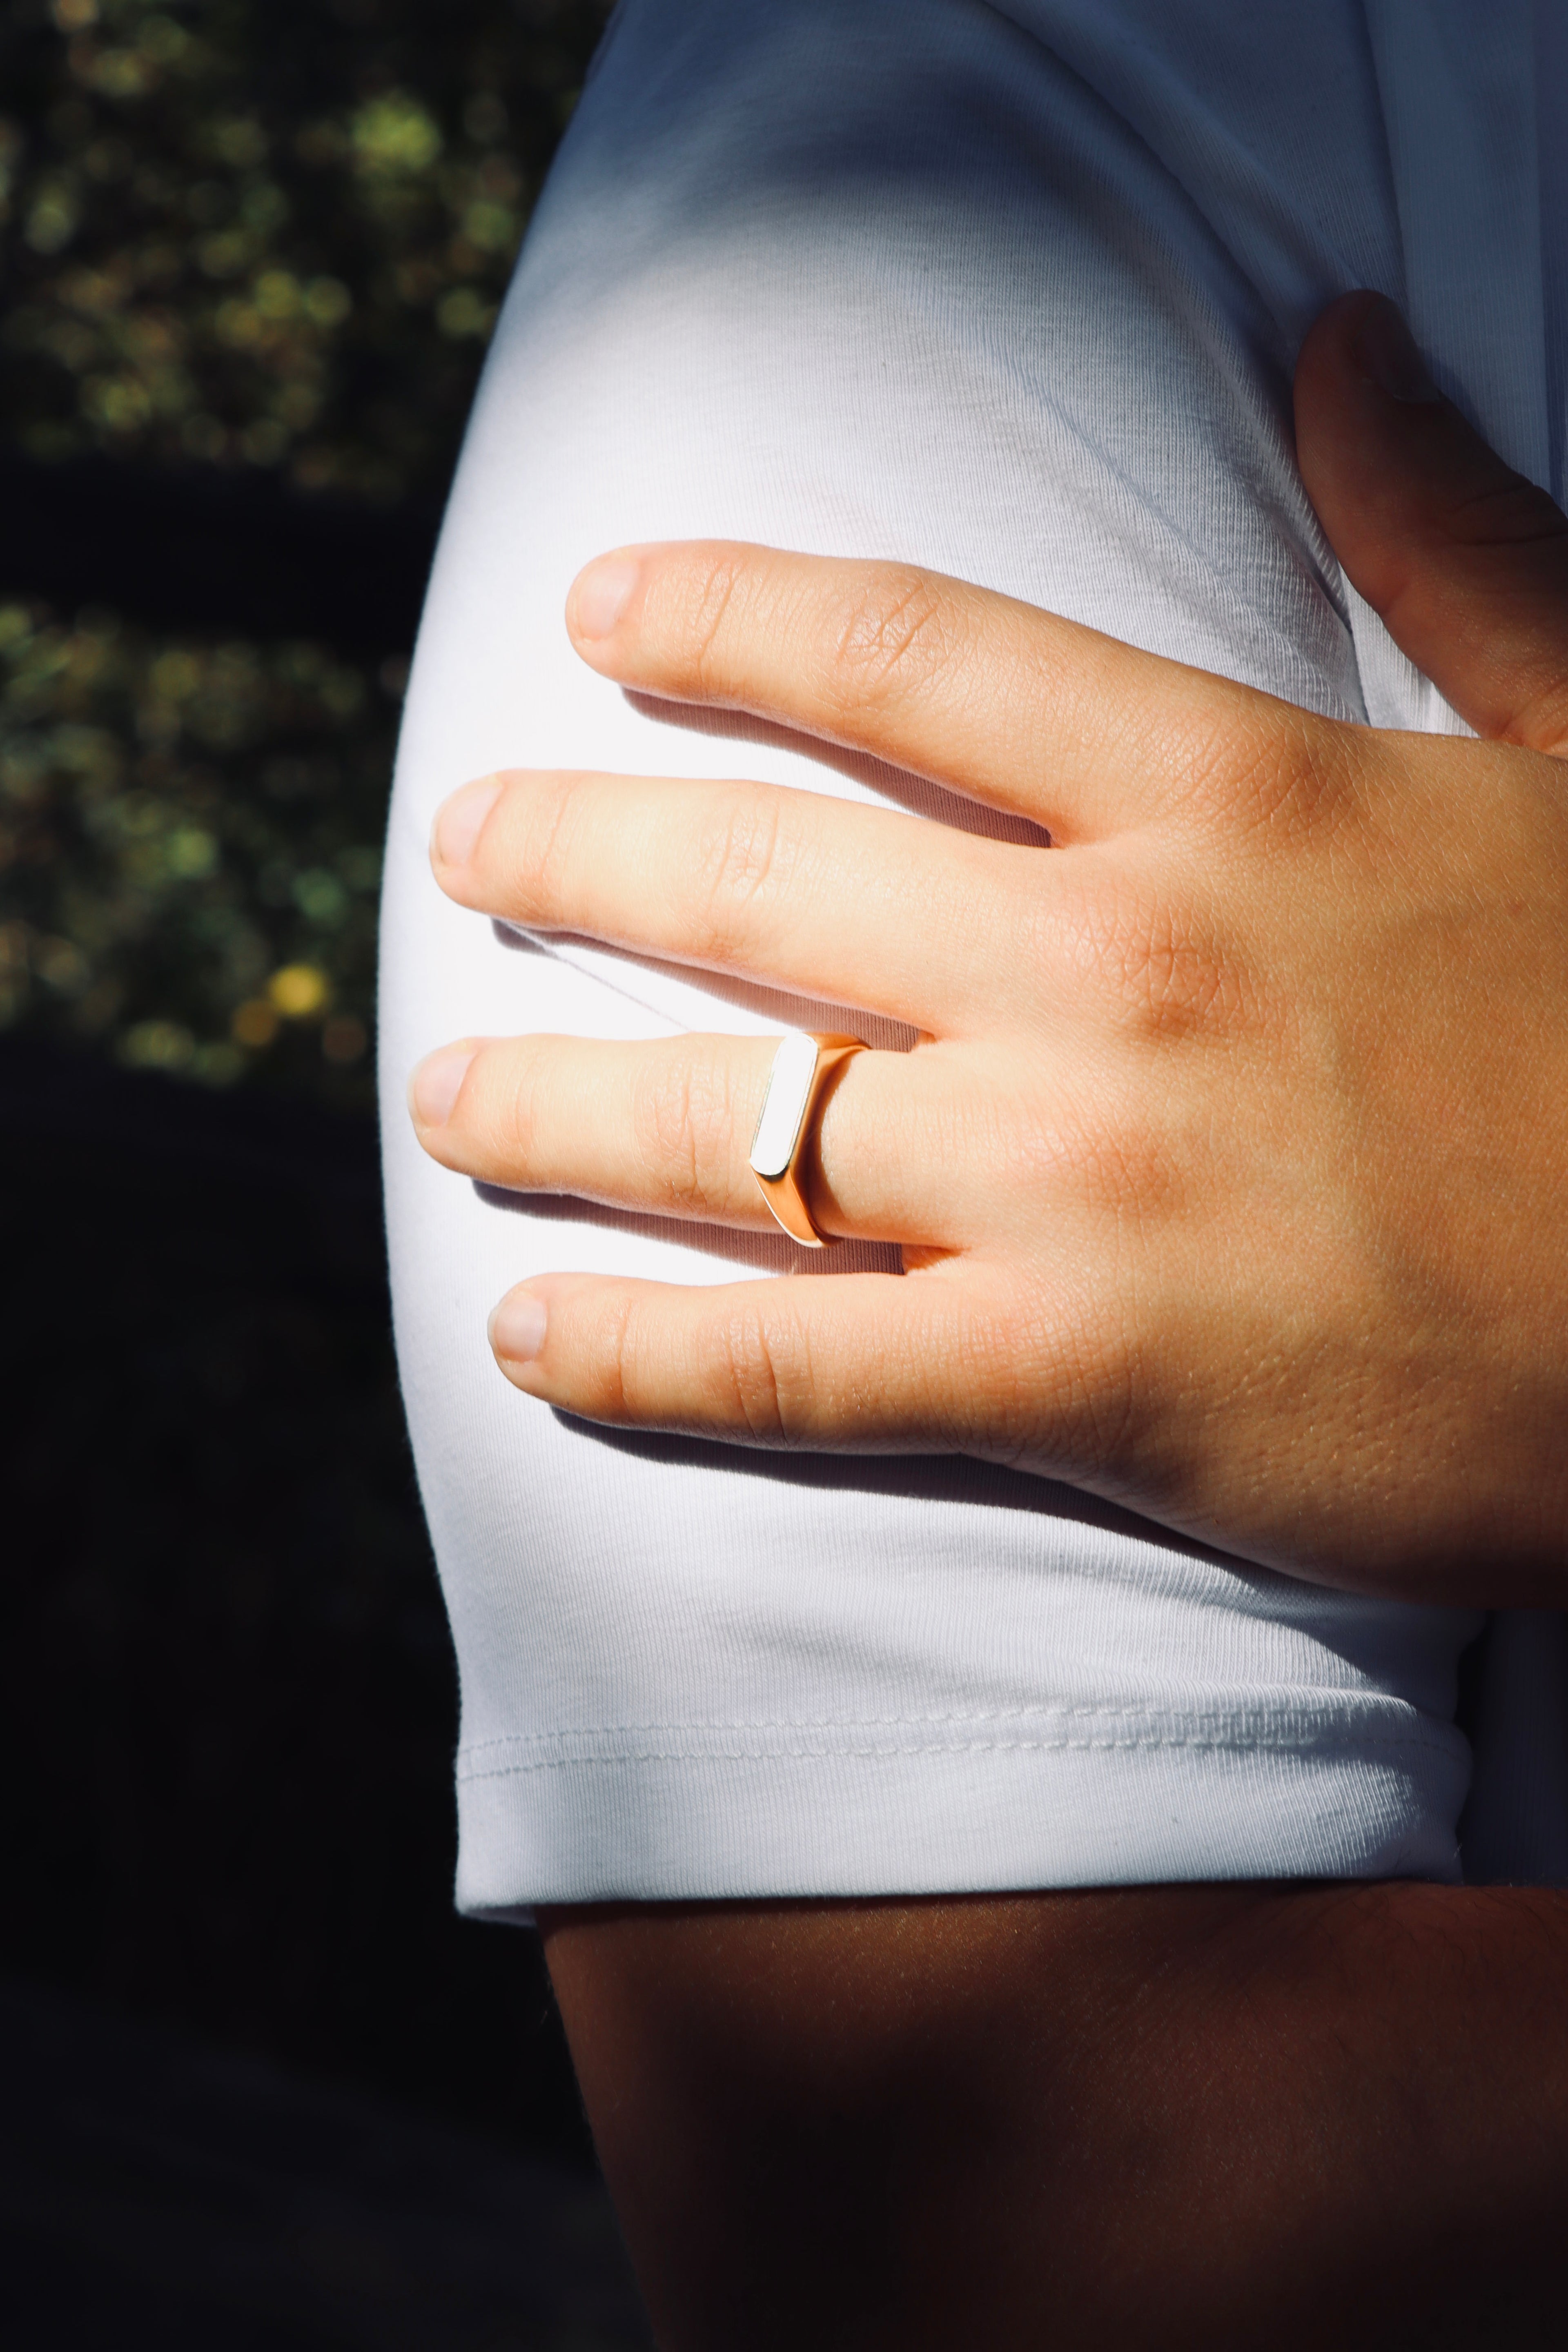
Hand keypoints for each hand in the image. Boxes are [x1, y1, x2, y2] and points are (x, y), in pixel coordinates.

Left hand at [408, 293, 1567, 1606]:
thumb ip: (1452, 543)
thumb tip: (1347, 341)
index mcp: (1227, 799)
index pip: (901, 657)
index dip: (721, 614)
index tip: (598, 610)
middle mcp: (1112, 973)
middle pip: (751, 878)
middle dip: (572, 845)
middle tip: (466, 839)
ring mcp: (1080, 1185)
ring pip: (728, 1126)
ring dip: (550, 1099)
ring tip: (438, 1085)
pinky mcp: (1084, 1382)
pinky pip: (791, 1365)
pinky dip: (637, 1358)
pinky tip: (519, 1339)